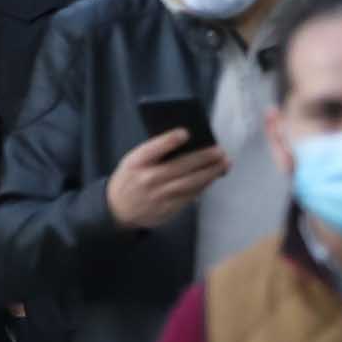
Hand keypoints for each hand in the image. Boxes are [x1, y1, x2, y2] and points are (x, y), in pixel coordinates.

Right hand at [104, 129, 227, 229]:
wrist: (118, 209)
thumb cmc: (131, 178)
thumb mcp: (133, 161)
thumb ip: (154, 152)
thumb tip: (187, 142)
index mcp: (136, 162)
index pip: (153, 149)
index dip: (169, 140)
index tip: (186, 132)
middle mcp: (147, 179)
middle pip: (180, 166)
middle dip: (203, 158)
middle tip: (219, 151)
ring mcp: (158, 196)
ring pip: (189, 183)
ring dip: (210, 173)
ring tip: (224, 164)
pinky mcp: (167, 209)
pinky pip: (190, 196)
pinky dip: (203, 186)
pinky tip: (212, 178)